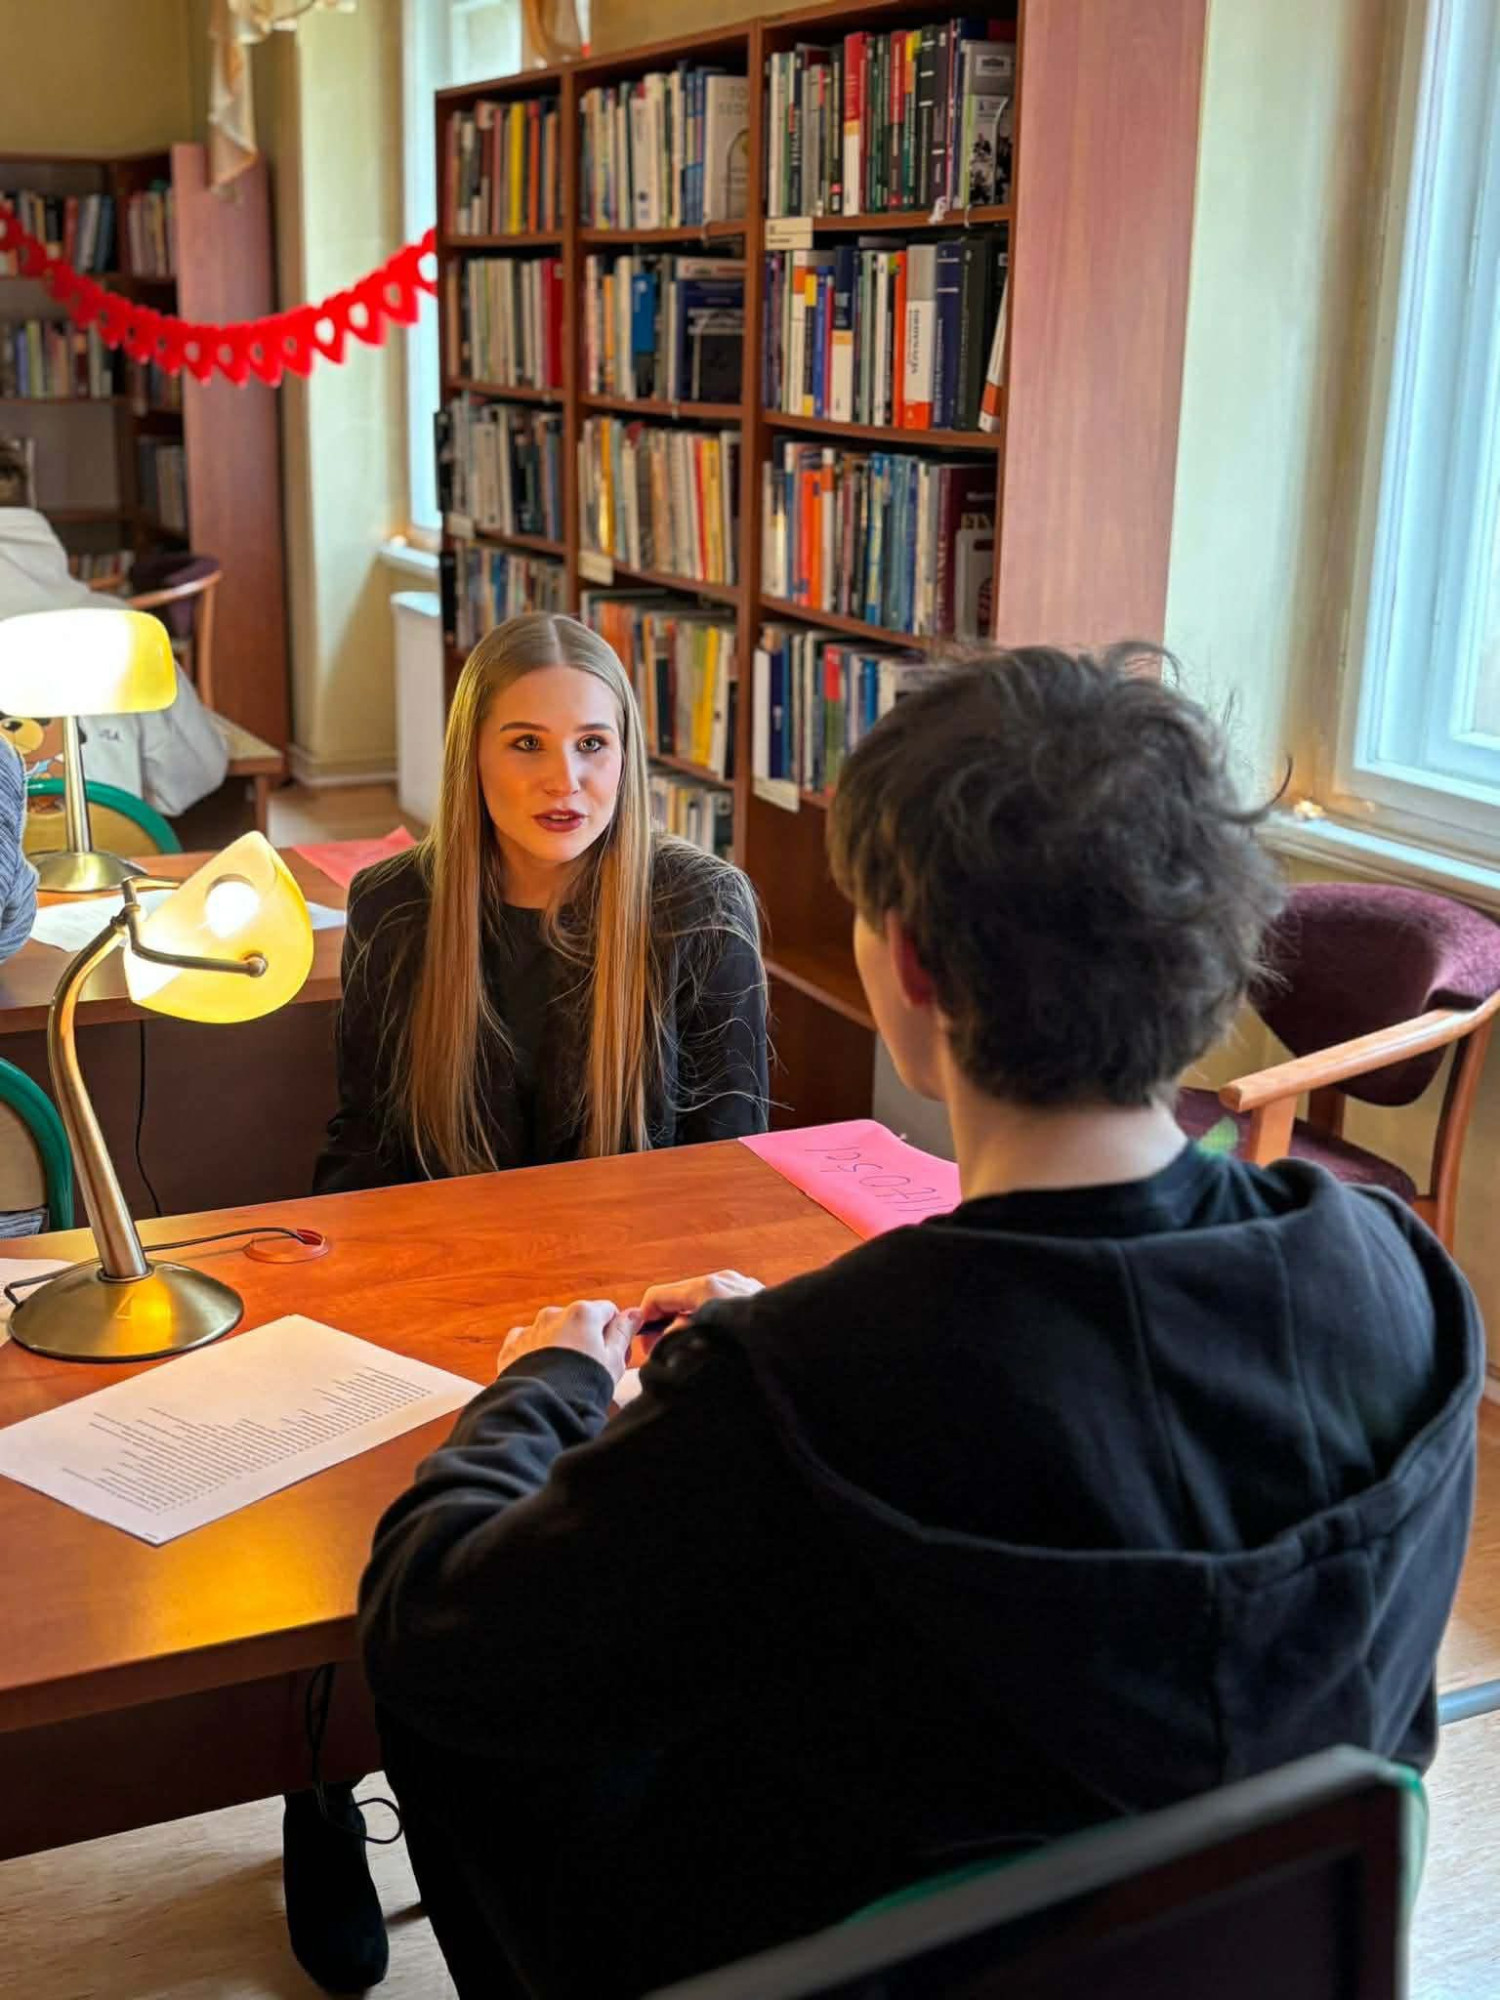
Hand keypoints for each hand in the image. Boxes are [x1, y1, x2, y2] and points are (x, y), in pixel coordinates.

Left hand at [498, 1300, 639, 1386]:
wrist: (541, 1408)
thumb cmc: (582, 1385)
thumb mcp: (614, 1360)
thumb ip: (624, 1332)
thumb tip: (634, 1313)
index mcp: (583, 1313)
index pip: (608, 1311)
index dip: (614, 1333)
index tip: (614, 1354)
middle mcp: (554, 1314)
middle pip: (579, 1320)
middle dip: (585, 1339)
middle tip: (589, 1369)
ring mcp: (531, 1330)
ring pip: (552, 1331)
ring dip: (560, 1346)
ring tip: (564, 1376)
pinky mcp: (511, 1347)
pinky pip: (527, 1343)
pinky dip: (535, 1353)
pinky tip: (542, 1374)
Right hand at [635, 1269, 763, 1342]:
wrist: (797, 1340)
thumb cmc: (748, 1342)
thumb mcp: (702, 1340)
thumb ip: (676, 1336)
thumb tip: (663, 1339)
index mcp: (704, 1287)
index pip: (658, 1295)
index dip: (644, 1319)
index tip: (645, 1345)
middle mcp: (722, 1279)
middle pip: (679, 1297)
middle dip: (667, 1323)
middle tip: (665, 1352)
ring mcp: (741, 1284)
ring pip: (701, 1301)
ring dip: (690, 1323)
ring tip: (693, 1349)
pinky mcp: (757, 1295)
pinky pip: (723, 1304)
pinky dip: (712, 1320)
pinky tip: (719, 1341)